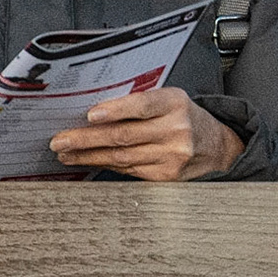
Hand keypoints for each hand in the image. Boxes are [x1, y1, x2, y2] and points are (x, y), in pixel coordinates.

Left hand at [49, 87, 245, 180]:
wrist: (216, 145)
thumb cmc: (185, 117)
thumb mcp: (170, 100)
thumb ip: (139, 103)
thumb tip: (95, 113)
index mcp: (175, 103)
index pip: (142, 105)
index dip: (115, 110)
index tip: (90, 115)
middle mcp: (176, 129)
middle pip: (124, 136)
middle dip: (87, 139)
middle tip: (61, 141)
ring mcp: (172, 155)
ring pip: (122, 157)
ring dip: (89, 156)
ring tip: (66, 154)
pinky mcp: (166, 176)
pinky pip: (129, 170)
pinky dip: (105, 166)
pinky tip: (89, 162)